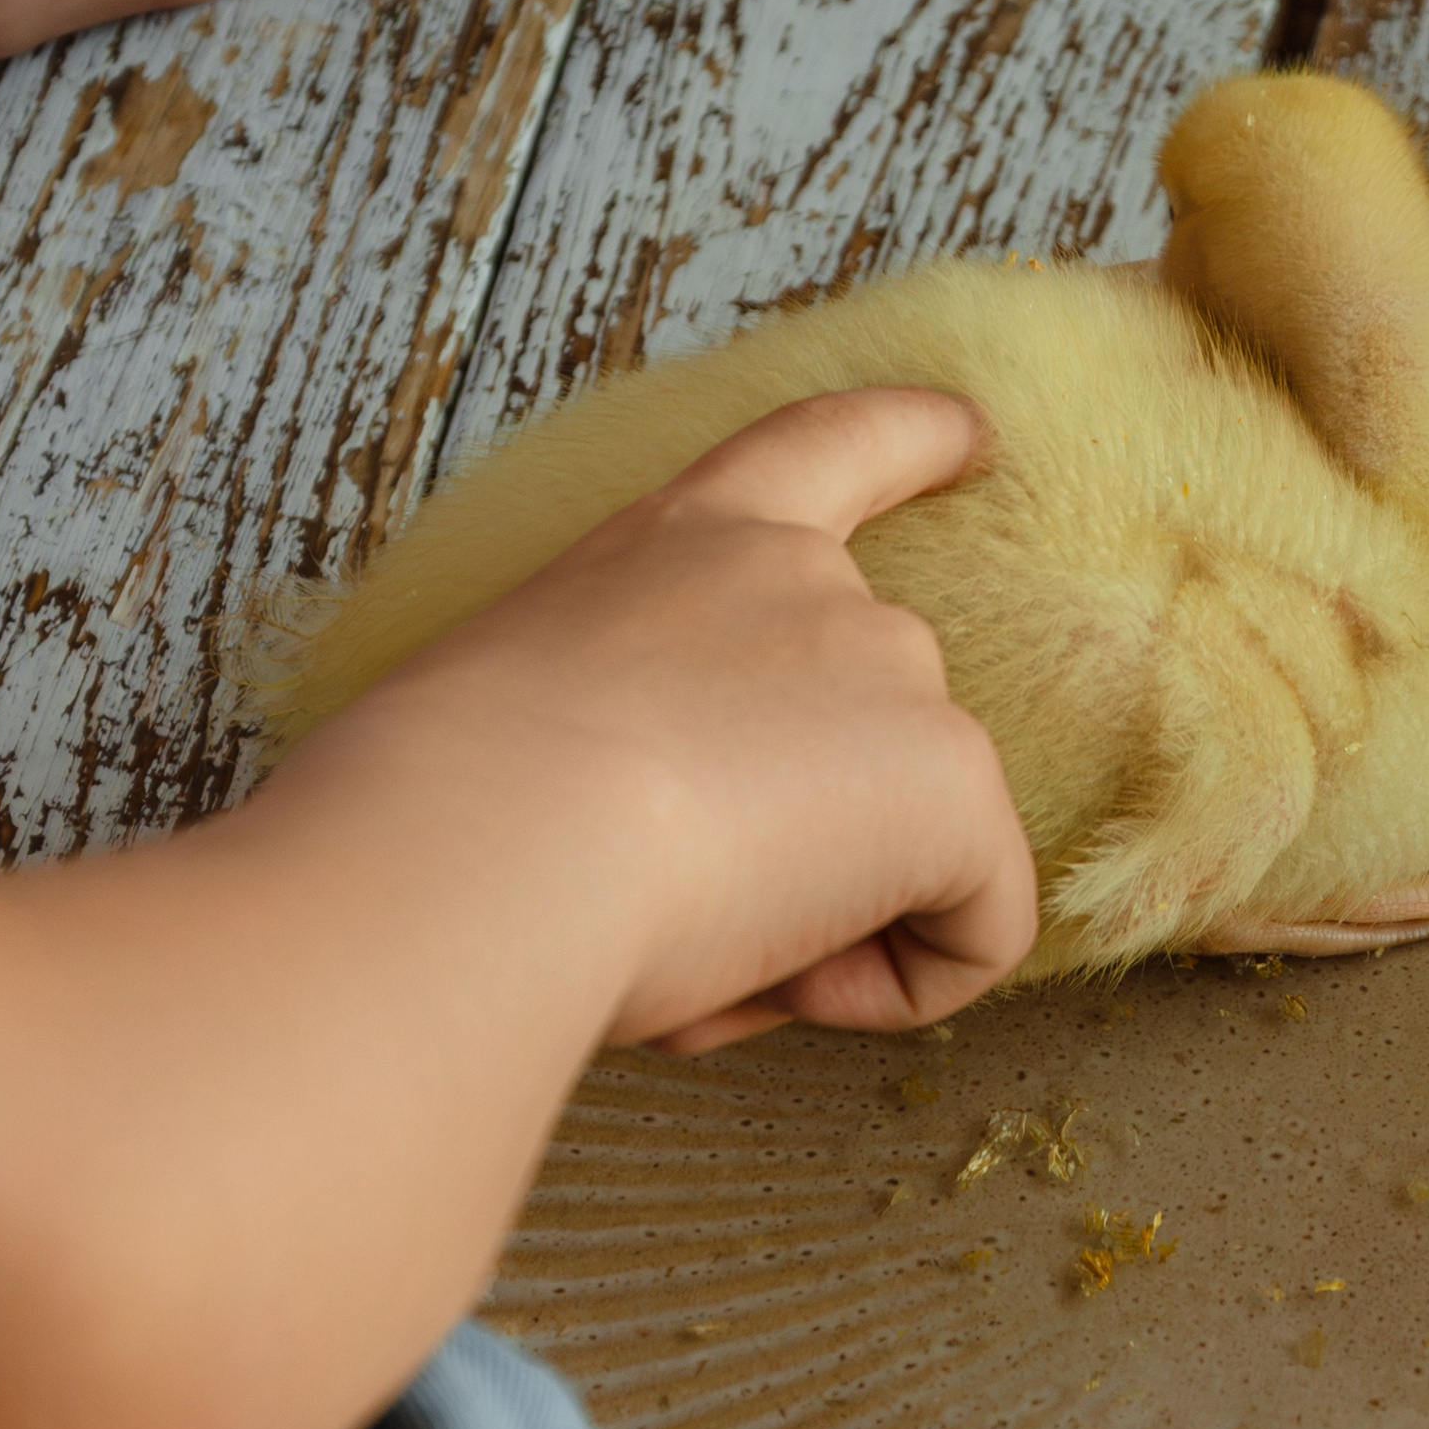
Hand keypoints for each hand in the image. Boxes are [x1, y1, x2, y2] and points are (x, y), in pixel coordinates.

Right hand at [314, 386, 1039, 1051]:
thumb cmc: (450, 816)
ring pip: (912, 847)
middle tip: (670, 907)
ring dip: (823, 922)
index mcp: (690, 541)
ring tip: (694, 941)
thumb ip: (638, 740)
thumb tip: (700, 865)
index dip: (918, 440)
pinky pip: (978, 930)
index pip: (833, 445)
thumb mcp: (538, 721)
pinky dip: (898, 989)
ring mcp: (897, 669)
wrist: (473, 845)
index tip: (976, 439)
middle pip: (878, 727)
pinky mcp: (952, 776)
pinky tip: (783, 982)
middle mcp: (811, 581)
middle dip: (805, 843)